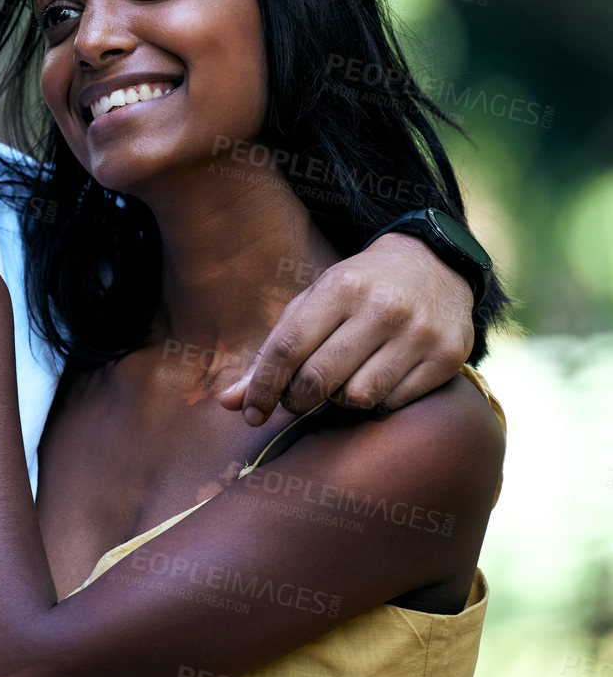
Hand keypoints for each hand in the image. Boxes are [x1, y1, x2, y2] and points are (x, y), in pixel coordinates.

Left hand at [219, 233, 474, 424]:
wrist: (433, 264)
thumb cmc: (358, 289)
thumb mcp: (312, 304)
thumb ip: (271, 352)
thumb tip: (229, 402)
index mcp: (340, 288)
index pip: (288, 347)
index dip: (262, 386)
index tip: (248, 413)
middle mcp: (382, 309)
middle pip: (319, 378)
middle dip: (296, 400)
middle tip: (295, 400)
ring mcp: (418, 333)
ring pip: (359, 398)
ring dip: (340, 401)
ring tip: (341, 382)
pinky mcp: (447, 357)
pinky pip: (396, 402)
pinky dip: (378, 401)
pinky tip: (378, 379)